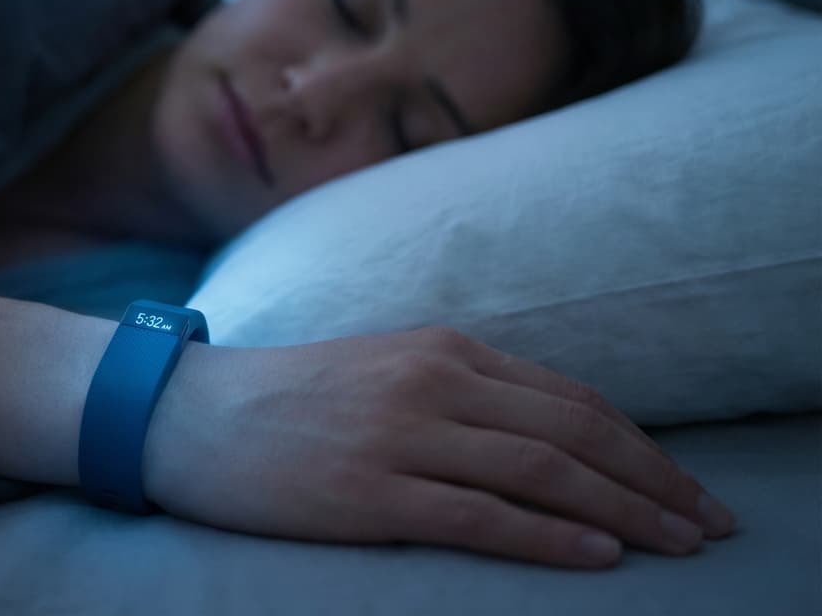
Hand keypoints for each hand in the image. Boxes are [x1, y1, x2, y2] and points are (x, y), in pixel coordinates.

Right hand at [143, 326, 734, 568]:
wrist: (191, 411)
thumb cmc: (291, 396)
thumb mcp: (386, 369)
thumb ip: (460, 391)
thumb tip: (542, 435)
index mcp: (442, 348)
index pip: (569, 397)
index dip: (639, 443)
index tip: (683, 483)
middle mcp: (433, 381)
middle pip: (574, 433)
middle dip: (656, 480)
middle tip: (712, 524)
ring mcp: (403, 435)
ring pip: (543, 472)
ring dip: (627, 511)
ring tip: (681, 545)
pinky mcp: (371, 492)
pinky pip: (482, 515)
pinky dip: (551, 537)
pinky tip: (598, 556)